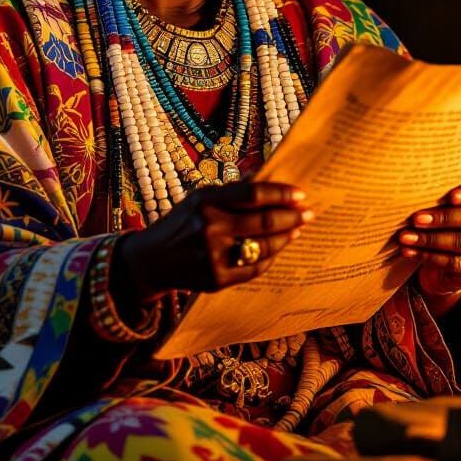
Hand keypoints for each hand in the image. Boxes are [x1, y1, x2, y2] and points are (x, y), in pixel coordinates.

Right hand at [114, 181, 312, 303]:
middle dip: (292, 217)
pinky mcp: (216, 279)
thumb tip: (267, 180)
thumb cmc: (182, 223)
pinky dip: (270, 257)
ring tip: (296, 230)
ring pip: (264, 246)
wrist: (152, 260)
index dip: (281, 193)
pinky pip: (254, 268)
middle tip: (308, 213)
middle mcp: (210, 227)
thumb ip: (232, 191)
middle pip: (264, 221)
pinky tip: (277, 248)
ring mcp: (213, 256)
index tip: (301, 194)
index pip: (253, 194)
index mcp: (206, 201)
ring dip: (286, 237)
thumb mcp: (199, 198)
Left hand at [399, 178, 460, 298]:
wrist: (444, 265)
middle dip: (444, 218)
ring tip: (406, 236)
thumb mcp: (444, 208)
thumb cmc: (443, 225)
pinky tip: (410, 251)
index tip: (452, 196)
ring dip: (430, 239)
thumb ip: (439, 199)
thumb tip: (413, 192)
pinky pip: (454, 262)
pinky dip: (428, 256)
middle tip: (417, 218)